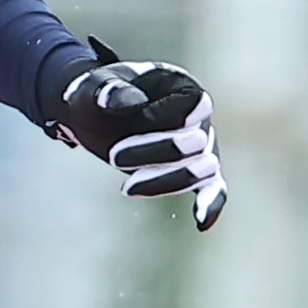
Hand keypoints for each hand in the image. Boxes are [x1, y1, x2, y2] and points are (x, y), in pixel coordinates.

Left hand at [50, 54, 224, 229]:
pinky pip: (214, 187)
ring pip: (202, 170)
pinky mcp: (192, 170)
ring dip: (165, 182)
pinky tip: (200, 222)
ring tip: (126, 188)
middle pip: (196, 142)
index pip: (193, 105)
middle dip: (155, 153)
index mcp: (181, 85)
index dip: (163, 119)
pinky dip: (210, 203)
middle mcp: (198, 115)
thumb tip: (123, 102)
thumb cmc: (99, 96)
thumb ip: (106, 89)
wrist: (96, 115)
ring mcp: (200, 144)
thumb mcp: (93, 87)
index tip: (127, 125)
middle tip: (113, 158)